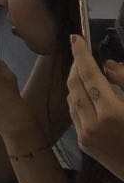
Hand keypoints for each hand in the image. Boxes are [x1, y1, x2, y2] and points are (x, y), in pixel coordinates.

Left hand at [67, 34, 123, 159]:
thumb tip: (106, 65)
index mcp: (111, 112)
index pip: (89, 75)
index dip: (81, 54)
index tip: (75, 38)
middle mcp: (93, 124)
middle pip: (75, 85)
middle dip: (76, 66)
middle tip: (80, 52)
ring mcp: (85, 135)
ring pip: (71, 99)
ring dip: (75, 82)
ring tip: (84, 70)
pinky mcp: (83, 144)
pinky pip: (75, 114)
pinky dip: (77, 99)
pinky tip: (86, 93)